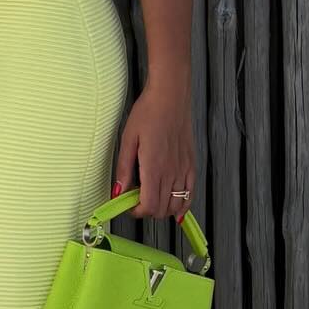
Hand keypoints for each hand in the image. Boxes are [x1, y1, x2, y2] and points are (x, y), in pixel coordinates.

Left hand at [112, 84, 195, 221]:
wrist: (170, 97)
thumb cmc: (148, 113)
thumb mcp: (128, 139)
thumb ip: (124, 169)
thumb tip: (117, 192)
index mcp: (154, 167)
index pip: (149, 206)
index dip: (137, 212)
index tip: (127, 206)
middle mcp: (171, 172)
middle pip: (161, 209)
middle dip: (146, 211)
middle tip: (135, 200)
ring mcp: (183, 169)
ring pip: (176, 205)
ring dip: (162, 209)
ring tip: (151, 199)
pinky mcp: (191, 163)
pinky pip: (190, 193)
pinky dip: (183, 204)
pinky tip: (175, 207)